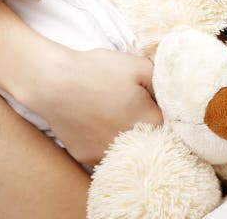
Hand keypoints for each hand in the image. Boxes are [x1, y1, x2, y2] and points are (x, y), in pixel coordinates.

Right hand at [27, 48, 163, 166]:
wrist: (52, 82)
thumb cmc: (98, 71)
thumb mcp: (141, 66)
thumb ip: (165, 83)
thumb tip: (175, 95)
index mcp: (151, 123)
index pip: (174, 128)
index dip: (171, 117)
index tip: (162, 107)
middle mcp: (132, 146)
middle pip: (152, 143)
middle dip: (151, 129)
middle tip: (139, 109)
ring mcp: (107, 155)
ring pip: (130, 152)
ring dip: (131, 140)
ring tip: (118, 117)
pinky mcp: (87, 158)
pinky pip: (106, 155)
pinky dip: (108, 144)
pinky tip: (101, 125)